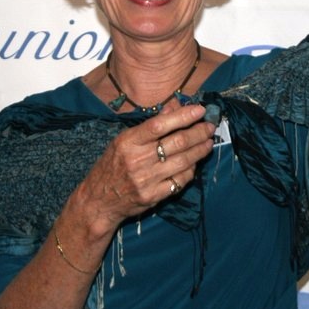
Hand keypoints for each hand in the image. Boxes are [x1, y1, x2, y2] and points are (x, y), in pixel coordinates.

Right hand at [82, 104, 215, 230]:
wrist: (99, 201)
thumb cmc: (112, 165)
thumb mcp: (124, 140)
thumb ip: (150, 124)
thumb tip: (174, 107)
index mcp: (128, 142)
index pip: (159, 125)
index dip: (182, 116)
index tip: (199, 110)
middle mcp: (137, 160)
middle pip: (177, 142)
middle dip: (198, 132)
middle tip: (210, 127)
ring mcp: (146, 180)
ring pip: (183, 161)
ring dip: (200, 150)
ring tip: (208, 142)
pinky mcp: (153, 196)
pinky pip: (180, 181)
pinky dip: (191, 170)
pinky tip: (195, 162)